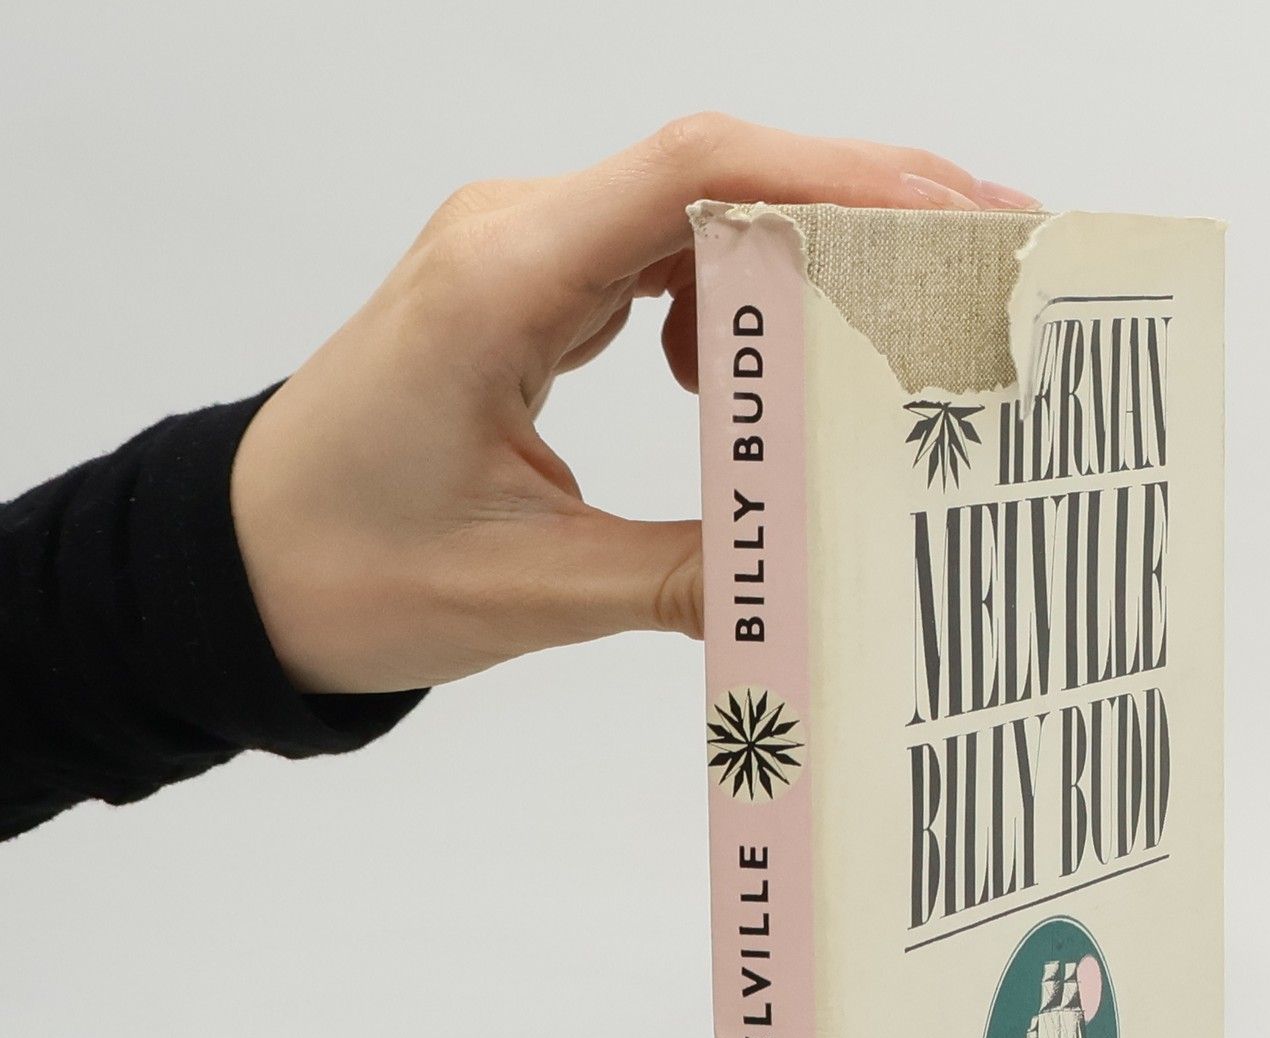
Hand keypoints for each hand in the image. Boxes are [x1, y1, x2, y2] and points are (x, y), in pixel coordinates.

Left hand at [230, 114, 1036, 694]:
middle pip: (714, 166)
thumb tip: (813, 578)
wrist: (238, 565)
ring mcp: (522, 252)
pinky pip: (660, 253)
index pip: (690, 174)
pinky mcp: (532, 289)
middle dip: (860, 199)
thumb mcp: (529, 593)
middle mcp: (513, 235)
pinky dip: (737, 296)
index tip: (952, 220)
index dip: (837, 178)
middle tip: (984, 254)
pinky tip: (760, 377)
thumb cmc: (343, 570)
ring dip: (806, 245)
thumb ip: (681, 578)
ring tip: (902, 315)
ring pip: (696, 204)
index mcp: (499, 282)